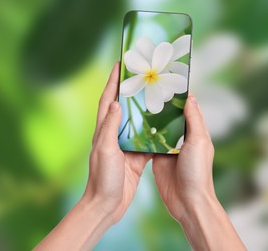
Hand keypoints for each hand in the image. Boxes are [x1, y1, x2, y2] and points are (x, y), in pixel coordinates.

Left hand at [84, 62, 151, 223]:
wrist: (106, 205)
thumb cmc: (102, 178)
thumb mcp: (105, 150)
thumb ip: (110, 127)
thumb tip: (114, 102)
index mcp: (104, 130)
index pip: (107, 100)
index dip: (112, 81)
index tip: (120, 63)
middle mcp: (113, 135)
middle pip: (123, 106)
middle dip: (131, 90)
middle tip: (143, 75)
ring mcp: (125, 146)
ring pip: (136, 122)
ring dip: (144, 109)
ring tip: (157, 94)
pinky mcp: (135, 158)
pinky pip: (146, 140)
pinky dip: (153, 131)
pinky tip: (165, 125)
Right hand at [152, 95, 244, 249]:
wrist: (187, 201)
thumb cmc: (197, 171)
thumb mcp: (199, 142)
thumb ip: (194, 120)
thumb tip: (190, 97)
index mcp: (195, 132)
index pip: (188, 108)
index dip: (179, 96)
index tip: (168, 80)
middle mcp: (182, 138)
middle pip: (171, 116)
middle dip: (162, 104)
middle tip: (148, 88)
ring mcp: (168, 148)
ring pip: (158, 128)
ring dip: (151, 118)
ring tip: (138, 102)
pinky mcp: (157, 158)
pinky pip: (149, 142)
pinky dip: (143, 134)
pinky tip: (133, 124)